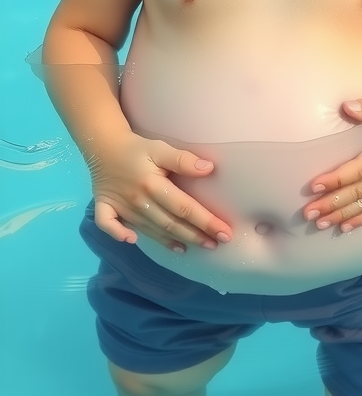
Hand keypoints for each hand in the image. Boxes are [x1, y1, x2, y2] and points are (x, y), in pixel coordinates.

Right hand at [86, 132, 231, 252]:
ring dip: (169, 241)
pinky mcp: (105, 209)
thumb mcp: (161, 149)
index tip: (224, 232)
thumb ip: (183, 160)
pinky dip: (120, 235)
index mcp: (153, 185)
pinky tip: (133, 241)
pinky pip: (110, 226)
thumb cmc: (138, 149)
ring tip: (190, 249)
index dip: (206, 222)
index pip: (185, 208)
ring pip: (149, 229)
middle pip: (170, 223)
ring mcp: (120, 207)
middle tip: (215, 244)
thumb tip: (209, 169)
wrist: (103, 146)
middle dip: (195, 236)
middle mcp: (138, 201)